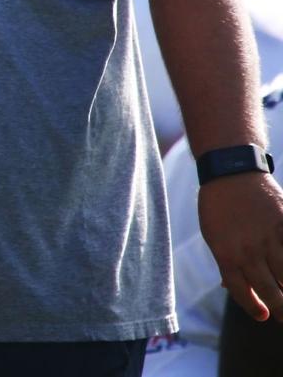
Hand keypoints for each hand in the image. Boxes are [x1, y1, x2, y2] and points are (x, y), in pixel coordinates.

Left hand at [199, 171, 282, 320]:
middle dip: (280, 308)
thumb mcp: (213, 234)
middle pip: (269, 289)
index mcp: (226, 254)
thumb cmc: (219, 206)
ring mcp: (269, 236)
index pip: (241, 290)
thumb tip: (233, 287)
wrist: (230, 171)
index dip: (253, 306)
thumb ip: (226, 261)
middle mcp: (248, 249)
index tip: (262, 316)